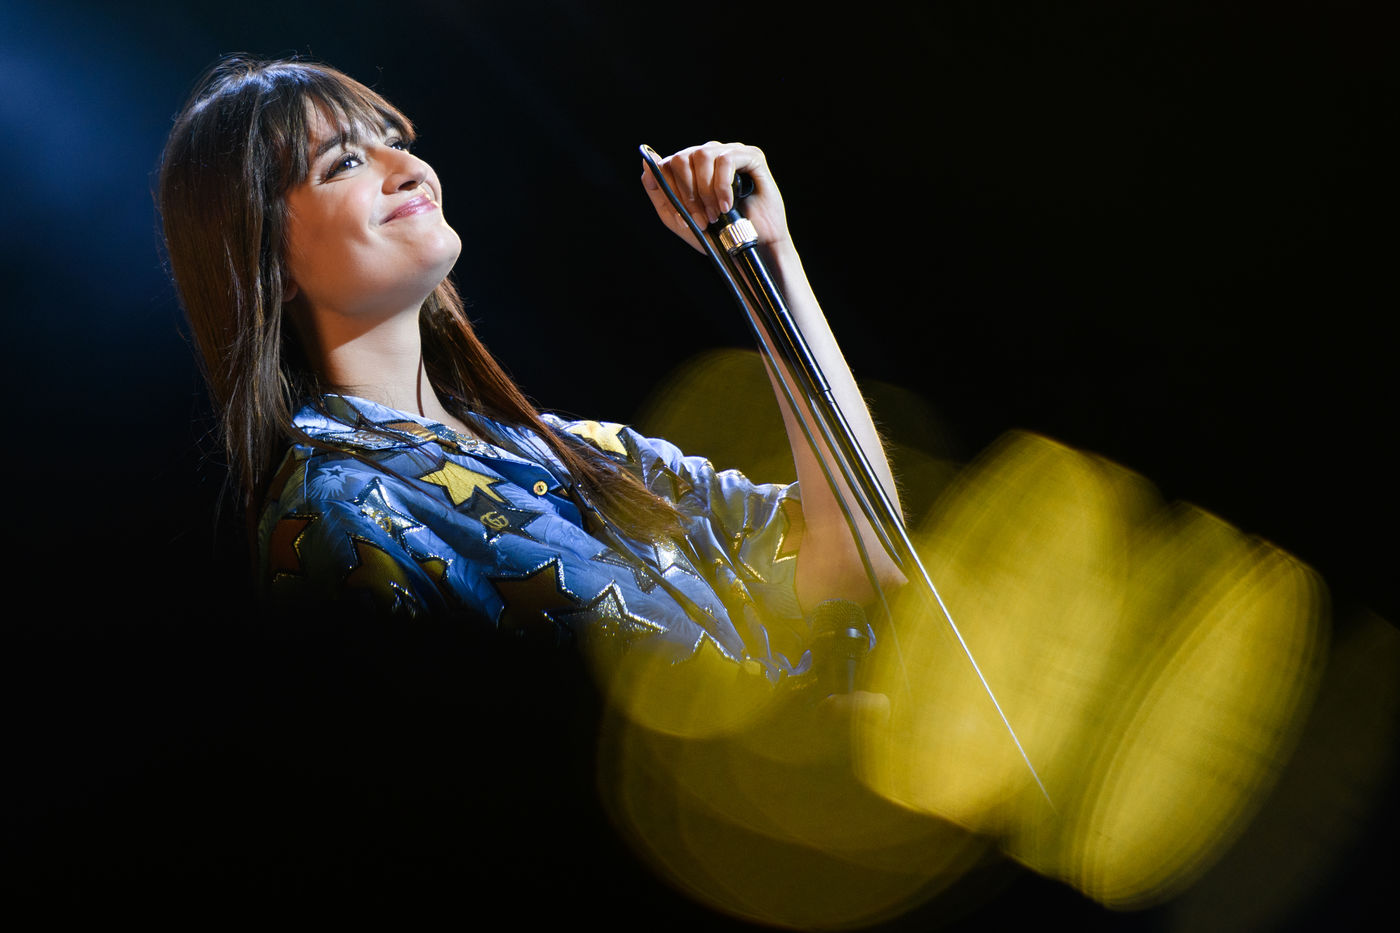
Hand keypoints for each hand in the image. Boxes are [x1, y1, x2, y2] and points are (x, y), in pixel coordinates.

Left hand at [641, 142, 789, 253]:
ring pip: (702, 155)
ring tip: (716, 213)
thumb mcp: (679, 219)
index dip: (673, 191)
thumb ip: (661, 193)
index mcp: (690, 168)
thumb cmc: (717, 236)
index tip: (686, 218)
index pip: (667, 164)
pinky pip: (726, 159)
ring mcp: (730, 153)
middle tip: (702, 218)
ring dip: (706, 190)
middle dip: (688, 193)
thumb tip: (647, 166)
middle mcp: (709, 156)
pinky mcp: (751, 157)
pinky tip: (728, 204)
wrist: (750, 249)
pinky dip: (722, 185)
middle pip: (681, 157)